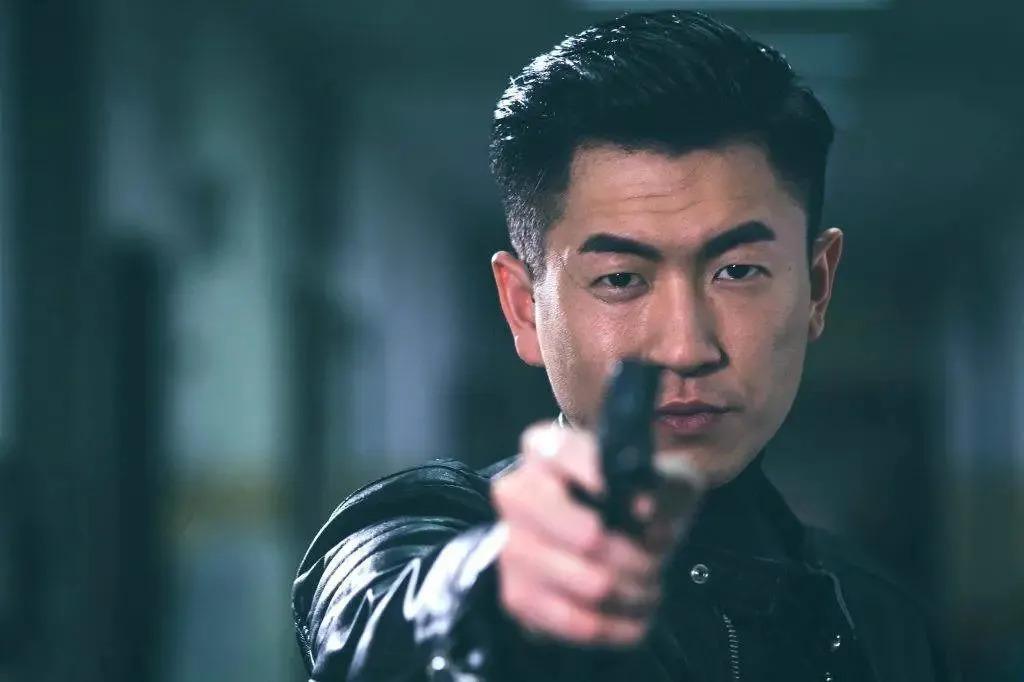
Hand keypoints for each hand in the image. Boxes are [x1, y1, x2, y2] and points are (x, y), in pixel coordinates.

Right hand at [491, 421, 702, 647]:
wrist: (620, 531)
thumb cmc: (636, 494)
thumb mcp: (655, 476)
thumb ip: (652, 484)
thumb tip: (641, 512)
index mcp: (541, 449)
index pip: (565, 457)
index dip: (609, 486)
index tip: (646, 509)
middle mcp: (514, 493)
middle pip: (588, 538)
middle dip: (636, 558)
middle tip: (653, 559)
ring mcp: (511, 547)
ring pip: (594, 585)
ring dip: (636, 593)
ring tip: (648, 585)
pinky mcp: (517, 596)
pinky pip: (580, 624)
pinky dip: (620, 626)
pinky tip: (635, 618)